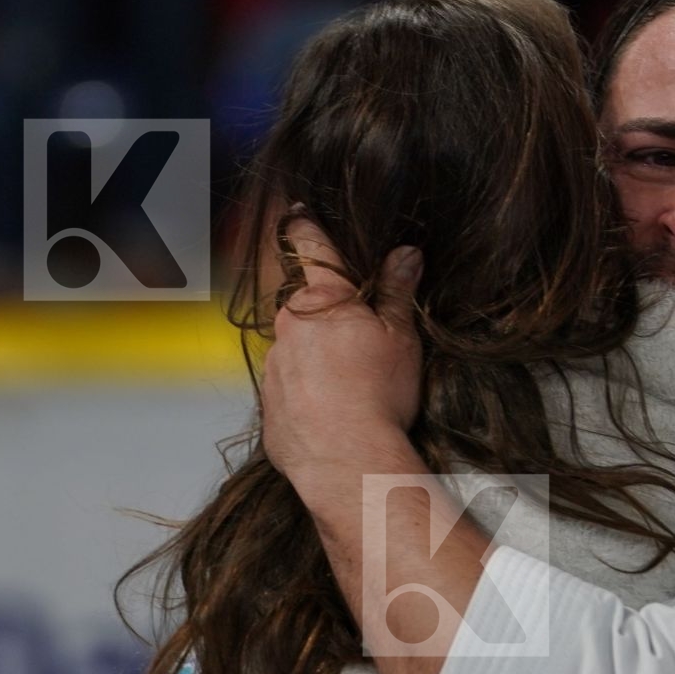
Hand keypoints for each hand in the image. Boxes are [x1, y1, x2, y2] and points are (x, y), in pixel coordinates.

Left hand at [260, 218, 424, 486]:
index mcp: (321, 301)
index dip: (305, 225)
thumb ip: (398, 291)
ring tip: (349, 383)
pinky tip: (331, 410)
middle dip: (325, 313)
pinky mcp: (269, 406)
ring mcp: (273, 367)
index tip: (298, 211)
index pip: (309, 247)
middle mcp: (287, 327)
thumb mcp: (400, 337)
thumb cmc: (378, 395)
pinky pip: (287, 388)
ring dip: (315, 356)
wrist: (347, 462)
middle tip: (356, 335)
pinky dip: (306, 392)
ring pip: (294, 347)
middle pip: (303, 304)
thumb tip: (405, 253)